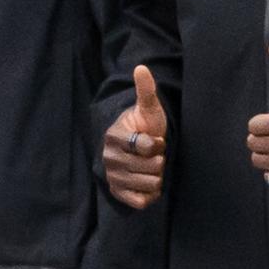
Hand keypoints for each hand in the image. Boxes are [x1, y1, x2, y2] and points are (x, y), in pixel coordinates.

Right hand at [101, 63, 167, 210]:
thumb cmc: (145, 127)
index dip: (158, 144)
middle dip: (159, 161)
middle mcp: (109, 158)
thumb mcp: (149, 109)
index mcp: (114, 136)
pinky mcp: (117, 194)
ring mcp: (112, 177)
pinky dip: (150, 194)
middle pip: (153, 168)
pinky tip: (147, 182)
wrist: (137, 149)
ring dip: (157, 177)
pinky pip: (141, 201)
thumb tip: (141, 67)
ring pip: (150, 184)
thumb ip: (146, 90)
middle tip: (152, 155)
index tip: (154, 140)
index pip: (149, 147)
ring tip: (150, 167)